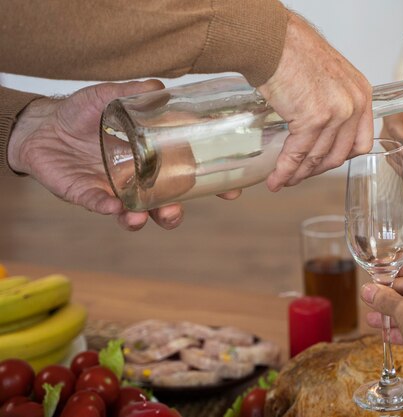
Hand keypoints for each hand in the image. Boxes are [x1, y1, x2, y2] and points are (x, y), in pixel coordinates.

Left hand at [7, 80, 240, 230]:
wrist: (42, 126)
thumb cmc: (81, 113)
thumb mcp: (108, 97)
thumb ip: (132, 93)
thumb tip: (160, 87)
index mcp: (153, 158)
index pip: (187, 175)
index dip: (211, 186)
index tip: (232, 193)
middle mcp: (138, 179)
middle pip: (164, 204)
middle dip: (173, 214)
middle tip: (174, 212)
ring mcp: (115, 190)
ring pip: (136, 213)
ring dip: (142, 219)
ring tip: (138, 217)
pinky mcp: (88, 195)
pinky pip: (100, 206)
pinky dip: (107, 209)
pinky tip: (112, 207)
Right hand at [258, 13, 372, 190]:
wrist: (274, 41)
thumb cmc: (294, 52)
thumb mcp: (330, 77)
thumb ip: (333, 103)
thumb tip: (322, 128)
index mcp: (361, 94)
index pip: (360, 141)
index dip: (340, 158)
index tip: (324, 164)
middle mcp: (354, 104)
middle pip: (340, 154)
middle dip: (317, 170)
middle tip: (301, 176)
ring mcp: (336, 113)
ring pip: (318, 157)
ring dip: (299, 174)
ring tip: (284, 180)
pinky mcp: (313, 118)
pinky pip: (298, 153)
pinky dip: (285, 169)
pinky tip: (276, 177)